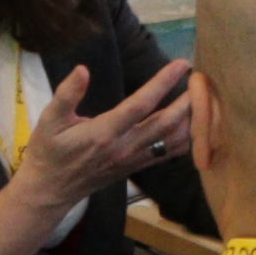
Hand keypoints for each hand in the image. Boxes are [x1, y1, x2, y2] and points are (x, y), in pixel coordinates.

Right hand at [14, 59, 192, 207]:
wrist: (50, 190)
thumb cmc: (48, 151)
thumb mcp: (48, 120)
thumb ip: (66, 95)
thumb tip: (82, 70)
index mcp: (104, 133)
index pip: (140, 105)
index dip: (162, 83)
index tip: (181, 64)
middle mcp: (124, 148)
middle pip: (166, 124)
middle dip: (188, 101)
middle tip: (204, 79)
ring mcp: (133, 160)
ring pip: (172, 142)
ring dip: (192, 121)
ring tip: (207, 98)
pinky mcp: (137, 167)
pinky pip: (168, 154)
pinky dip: (187, 140)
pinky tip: (197, 125)